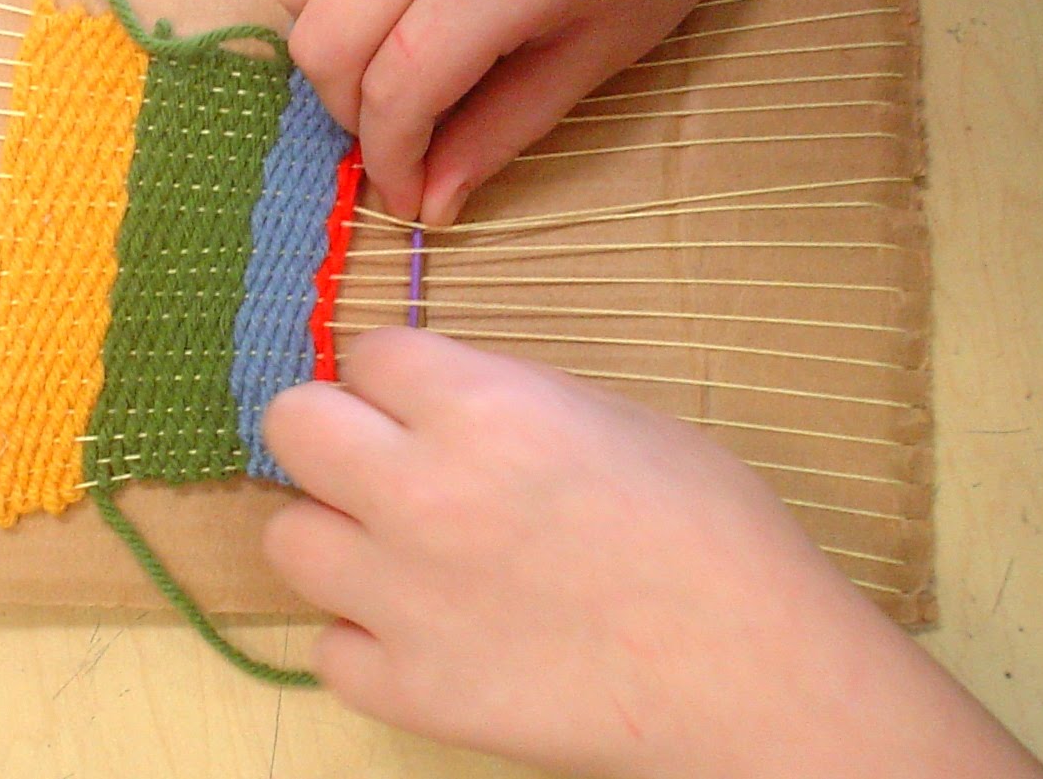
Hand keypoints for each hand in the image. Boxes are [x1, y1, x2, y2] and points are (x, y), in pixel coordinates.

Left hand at [263, 330, 1042, 778]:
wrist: (754, 674)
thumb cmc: (708, 525)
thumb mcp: (607, 415)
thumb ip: (500, 397)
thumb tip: (433, 399)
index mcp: (477, 406)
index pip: (366, 351)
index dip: (397, 373)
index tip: (420, 397)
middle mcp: (417, 492)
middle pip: (292, 423)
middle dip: (333, 428)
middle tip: (381, 457)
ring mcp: (402, 599)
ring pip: (288, 537)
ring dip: (337, 533)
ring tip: (399, 548)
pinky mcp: (410, 691)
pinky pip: (329, 647)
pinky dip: (368, 637)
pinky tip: (425, 630)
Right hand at [269, 0, 747, 223]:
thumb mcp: (600, 51)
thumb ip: (501, 130)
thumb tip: (427, 206)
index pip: (398, 87)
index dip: (391, 159)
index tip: (406, 194)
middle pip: (324, 39)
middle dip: (351, 111)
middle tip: (399, 127)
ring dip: (329, 42)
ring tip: (387, 54)